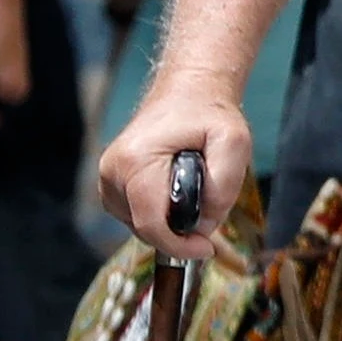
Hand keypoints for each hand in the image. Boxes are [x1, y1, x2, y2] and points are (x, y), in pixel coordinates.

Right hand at [100, 78, 253, 260]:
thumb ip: (224, 186)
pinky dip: (157, 215)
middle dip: (178, 234)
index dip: (179, 245)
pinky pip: (133, 215)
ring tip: (193, 196)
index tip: (206, 248)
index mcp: (136, 160)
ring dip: (168, 224)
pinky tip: (176, 196)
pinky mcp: (110, 182)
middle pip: (144, 228)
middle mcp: (113, 170)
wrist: (188, 92)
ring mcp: (107, 176)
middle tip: (208, 216)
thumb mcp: (233, 143)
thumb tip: (205, 225)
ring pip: (138, 225)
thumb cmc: (209, 115)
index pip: (151, 223)